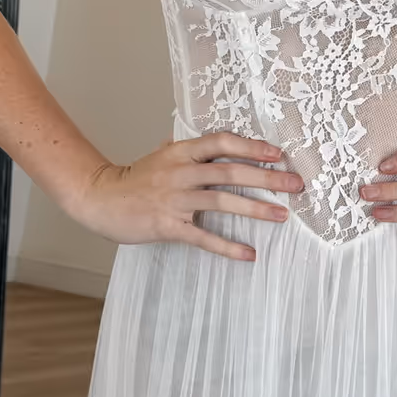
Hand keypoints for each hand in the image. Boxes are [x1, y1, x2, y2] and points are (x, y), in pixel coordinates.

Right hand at [66, 133, 301, 263]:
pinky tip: (249, 254)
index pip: (222, 142)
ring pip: (222, 201)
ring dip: (255, 208)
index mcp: (181, 151)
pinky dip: (227, 247)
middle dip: (267, 178)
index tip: (279, 154)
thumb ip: (190, 151)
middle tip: (296, 185)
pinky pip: (203, 237)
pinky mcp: (168, 226)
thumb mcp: (163, 156)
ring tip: (281, 216)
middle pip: (230, 171)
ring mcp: (174, 199)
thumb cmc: (135, 179)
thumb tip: (218, 146)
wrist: (100, 199)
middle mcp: (180, 172)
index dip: (252, 147)